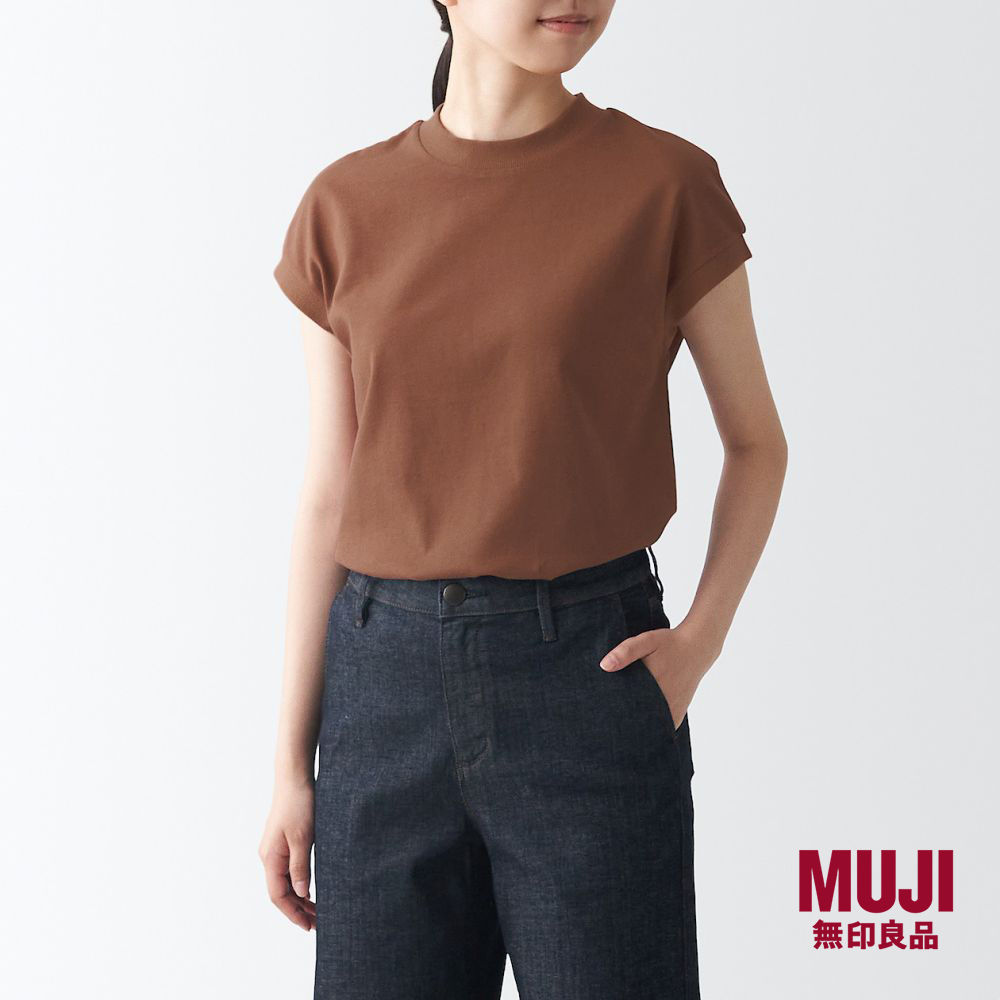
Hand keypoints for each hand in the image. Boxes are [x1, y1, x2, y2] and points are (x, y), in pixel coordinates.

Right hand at [259, 778, 316, 930]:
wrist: (294, 778)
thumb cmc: (299, 804)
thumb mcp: (303, 837)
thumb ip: (300, 866)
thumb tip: (301, 893)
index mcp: (270, 858)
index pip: (278, 895)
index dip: (293, 913)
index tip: (308, 926)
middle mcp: (269, 856)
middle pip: (281, 892)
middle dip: (297, 909)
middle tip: (318, 922)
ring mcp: (274, 849)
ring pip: (284, 882)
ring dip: (299, 897)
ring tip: (317, 910)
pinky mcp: (282, 842)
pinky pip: (288, 870)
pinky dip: (299, 882)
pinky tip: (310, 888)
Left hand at [599, 621, 721, 729]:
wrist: (697, 648)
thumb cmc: (669, 643)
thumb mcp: (647, 641)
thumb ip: (626, 652)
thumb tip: (604, 666)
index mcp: (652, 684)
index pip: (626, 706)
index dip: (612, 711)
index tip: (601, 713)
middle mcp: (664, 701)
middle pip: (637, 719)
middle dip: (622, 721)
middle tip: (608, 723)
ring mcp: (673, 709)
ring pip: (651, 726)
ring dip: (638, 726)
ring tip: (622, 727)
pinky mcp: (679, 712)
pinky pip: (663, 726)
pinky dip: (653, 727)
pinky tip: (641, 724)